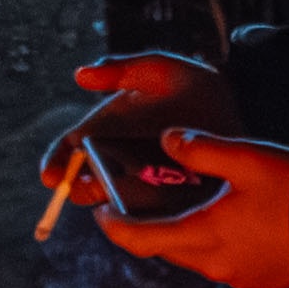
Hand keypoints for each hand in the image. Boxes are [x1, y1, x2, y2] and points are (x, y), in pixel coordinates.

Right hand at [45, 50, 231, 219]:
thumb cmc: (194, 89)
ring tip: (103, 197)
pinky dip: (141, 219)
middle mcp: (119, 164)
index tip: (51, 173)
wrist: (237, 113)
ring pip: (115, 203)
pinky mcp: (171, 207)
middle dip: (77, 187)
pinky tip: (139, 214)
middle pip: (88, 182)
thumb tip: (80, 76)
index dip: (58, 163)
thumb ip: (122, 68)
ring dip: (106, 203)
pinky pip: (151, 218)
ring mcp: (144, 188)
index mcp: (108, 134)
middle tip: (74, 186)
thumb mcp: (158, 70)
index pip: (73, 152)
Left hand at [92, 127, 288, 287]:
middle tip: (136, 206)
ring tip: (181, 209)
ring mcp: (237, 276)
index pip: (141, 239)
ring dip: (180, 237)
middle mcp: (215, 264)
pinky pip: (220, 263)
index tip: (101, 213)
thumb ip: (200, 147)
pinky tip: (224, 223)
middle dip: (146, 231)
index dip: (115, 228)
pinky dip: (209, 245)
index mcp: (203, 235)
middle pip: (165, 250)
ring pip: (193, 258)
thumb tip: (167, 139)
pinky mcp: (258, 280)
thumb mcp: (245, 158)